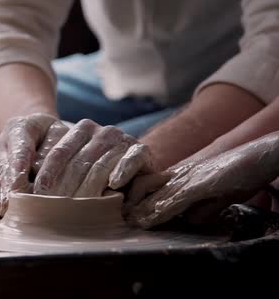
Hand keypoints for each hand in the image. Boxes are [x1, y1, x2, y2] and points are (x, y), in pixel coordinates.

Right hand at [0, 113, 68, 217]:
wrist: (34, 129)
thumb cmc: (50, 134)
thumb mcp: (57, 133)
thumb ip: (53, 150)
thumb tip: (43, 175)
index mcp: (18, 128)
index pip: (19, 150)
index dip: (19, 168)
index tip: (19, 184)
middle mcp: (1, 143)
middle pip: (4, 167)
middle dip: (6, 188)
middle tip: (9, 206)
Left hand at [33, 119, 152, 197]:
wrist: (138, 165)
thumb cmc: (99, 172)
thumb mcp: (76, 169)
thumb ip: (58, 174)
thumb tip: (29, 192)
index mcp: (81, 130)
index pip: (59, 152)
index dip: (48, 173)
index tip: (38, 192)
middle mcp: (101, 132)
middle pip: (78, 162)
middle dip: (65, 187)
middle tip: (55, 208)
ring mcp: (122, 139)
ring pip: (101, 164)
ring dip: (90, 187)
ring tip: (79, 207)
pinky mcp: (141, 150)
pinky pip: (131, 159)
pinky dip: (123, 171)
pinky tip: (114, 185)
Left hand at [125, 132, 278, 228]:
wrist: (259, 154)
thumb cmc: (237, 173)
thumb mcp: (214, 194)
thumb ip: (199, 207)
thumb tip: (188, 221)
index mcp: (178, 176)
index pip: (145, 184)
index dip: (132, 197)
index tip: (122, 211)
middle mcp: (178, 175)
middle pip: (142, 186)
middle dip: (128, 202)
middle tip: (116, 218)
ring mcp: (188, 179)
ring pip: (154, 194)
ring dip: (139, 210)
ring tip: (127, 222)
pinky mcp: (201, 185)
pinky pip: (175, 199)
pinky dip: (160, 211)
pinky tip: (148, 220)